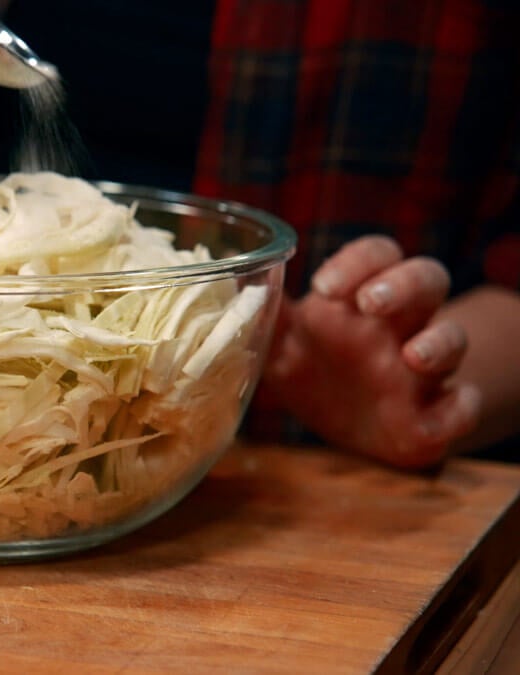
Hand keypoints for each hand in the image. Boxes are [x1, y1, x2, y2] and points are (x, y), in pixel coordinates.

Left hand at [260, 236, 481, 467]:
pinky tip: (444, 409)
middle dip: (404, 284)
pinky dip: (461, 405)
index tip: (322, 286)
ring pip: (453, 335)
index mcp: (360, 298)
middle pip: (426, 279)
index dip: (357, 262)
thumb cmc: (316, 371)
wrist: (348, 427)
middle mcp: (400, 323)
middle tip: (370, 302)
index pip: (376, 256)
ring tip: (413, 356)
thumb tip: (240, 292)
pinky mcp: (439, 412)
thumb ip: (268, 320)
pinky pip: (464, 403)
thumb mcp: (283, 347)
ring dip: (440, 342)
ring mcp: (425, 367)